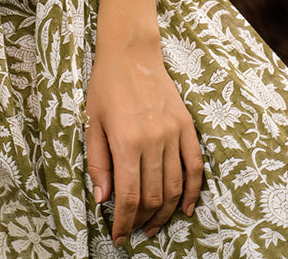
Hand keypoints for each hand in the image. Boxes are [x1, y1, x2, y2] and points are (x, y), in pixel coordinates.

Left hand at [85, 35, 202, 246]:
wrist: (130, 52)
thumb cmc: (105, 85)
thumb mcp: (92, 122)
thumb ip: (97, 163)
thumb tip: (103, 199)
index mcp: (126, 141)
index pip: (129, 196)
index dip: (124, 222)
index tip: (118, 236)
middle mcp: (153, 140)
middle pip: (154, 196)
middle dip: (142, 220)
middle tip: (134, 230)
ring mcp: (173, 134)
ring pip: (175, 187)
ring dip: (166, 213)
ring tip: (154, 225)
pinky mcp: (187, 126)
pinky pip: (195, 166)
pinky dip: (192, 192)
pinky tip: (185, 208)